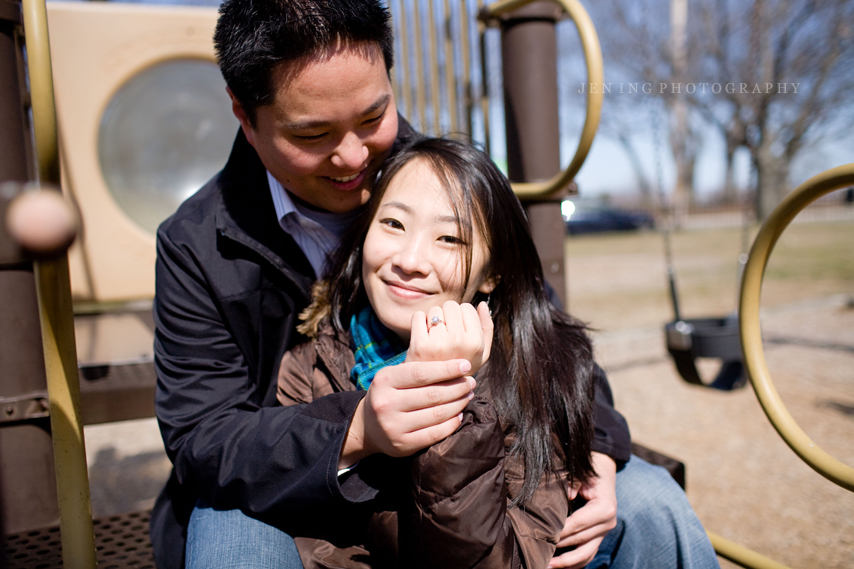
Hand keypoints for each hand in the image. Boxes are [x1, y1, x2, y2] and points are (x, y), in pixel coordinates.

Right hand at [340, 359, 474, 467]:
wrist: (367, 426)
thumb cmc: (389, 395)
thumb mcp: (394, 377)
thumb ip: (418, 370)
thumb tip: (456, 366)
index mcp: (384, 380)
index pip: (422, 373)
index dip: (447, 369)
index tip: (465, 366)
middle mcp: (386, 403)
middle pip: (432, 394)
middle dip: (457, 387)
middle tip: (471, 383)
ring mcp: (393, 426)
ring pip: (437, 414)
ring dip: (458, 404)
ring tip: (468, 396)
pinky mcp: (402, 444)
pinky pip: (435, 433)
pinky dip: (452, 423)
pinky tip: (459, 415)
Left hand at [406, 301, 493, 374]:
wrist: (434, 389)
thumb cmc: (460, 368)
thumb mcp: (481, 352)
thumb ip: (486, 327)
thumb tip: (481, 304)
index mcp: (475, 342)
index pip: (467, 307)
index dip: (462, 317)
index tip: (458, 332)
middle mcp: (458, 342)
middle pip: (450, 306)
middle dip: (447, 316)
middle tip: (445, 334)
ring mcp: (438, 344)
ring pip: (434, 310)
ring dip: (433, 319)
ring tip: (435, 338)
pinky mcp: (419, 345)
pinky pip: (417, 316)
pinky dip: (418, 322)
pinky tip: (423, 336)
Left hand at [549, 452, 617, 568]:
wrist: (603, 472)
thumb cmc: (590, 472)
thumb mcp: (582, 473)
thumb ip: (574, 483)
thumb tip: (566, 495)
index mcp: (605, 508)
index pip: (578, 523)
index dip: (560, 531)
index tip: (543, 536)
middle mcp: (608, 523)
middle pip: (579, 540)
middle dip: (559, 547)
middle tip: (539, 552)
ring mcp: (604, 533)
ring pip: (586, 554)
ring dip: (567, 563)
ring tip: (547, 566)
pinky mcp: (599, 537)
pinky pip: (588, 554)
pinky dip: (574, 563)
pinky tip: (559, 566)